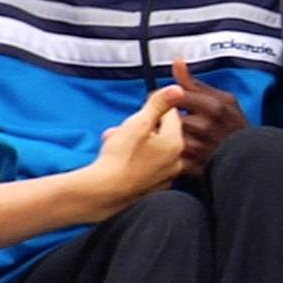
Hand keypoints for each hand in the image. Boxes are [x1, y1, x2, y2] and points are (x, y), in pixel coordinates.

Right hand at [92, 85, 187, 206]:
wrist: (105, 192)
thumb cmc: (119, 158)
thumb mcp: (138, 123)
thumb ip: (159, 104)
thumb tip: (178, 89)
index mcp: (175, 143)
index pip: (171, 115)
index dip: (153, 109)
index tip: (139, 112)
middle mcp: (176, 161)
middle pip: (162, 133)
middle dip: (141, 128)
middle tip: (121, 130)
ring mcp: (166, 176)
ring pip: (153, 150)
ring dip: (136, 143)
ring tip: (114, 144)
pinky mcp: (155, 188)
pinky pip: (149, 166)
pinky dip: (138, 161)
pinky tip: (121, 161)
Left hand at [172, 58, 247, 176]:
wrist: (250, 159)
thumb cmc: (234, 126)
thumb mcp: (222, 99)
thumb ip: (194, 82)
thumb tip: (177, 61)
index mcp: (213, 106)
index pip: (175, 96)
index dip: (165, 97)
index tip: (164, 100)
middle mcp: (206, 127)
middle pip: (169, 118)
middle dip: (165, 118)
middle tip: (167, 120)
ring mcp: (200, 149)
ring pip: (167, 138)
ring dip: (165, 137)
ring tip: (172, 136)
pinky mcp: (195, 167)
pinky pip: (172, 159)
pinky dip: (170, 155)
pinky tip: (175, 152)